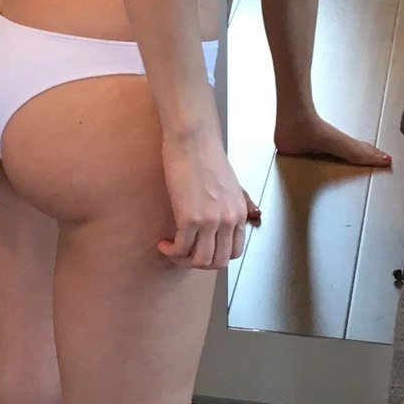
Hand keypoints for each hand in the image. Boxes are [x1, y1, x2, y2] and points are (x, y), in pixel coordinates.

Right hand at [158, 126, 261, 267]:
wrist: (193, 140)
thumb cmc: (206, 155)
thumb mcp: (229, 185)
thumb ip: (228, 205)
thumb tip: (219, 219)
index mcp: (239, 213)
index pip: (234, 251)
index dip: (216, 256)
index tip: (201, 250)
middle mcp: (228, 221)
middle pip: (218, 262)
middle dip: (199, 263)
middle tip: (185, 254)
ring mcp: (210, 221)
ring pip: (200, 260)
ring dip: (184, 261)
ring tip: (172, 250)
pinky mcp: (189, 218)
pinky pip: (181, 249)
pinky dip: (171, 252)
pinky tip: (163, 244)